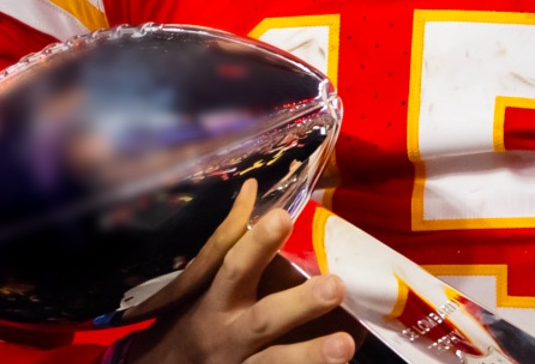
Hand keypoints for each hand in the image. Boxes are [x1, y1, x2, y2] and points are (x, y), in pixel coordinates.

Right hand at [127, 180, 352, 363]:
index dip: (258, 243)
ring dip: (310, 355)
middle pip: (264, 319)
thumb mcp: (198, 282)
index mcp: (216, 300)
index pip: (235, 265)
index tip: (282, 217)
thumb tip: (251, 187)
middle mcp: (228, 333)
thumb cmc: (189, 319)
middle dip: (299, 305)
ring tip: (345, 346)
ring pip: (274, 362)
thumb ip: (227, 240)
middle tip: (335, 287)